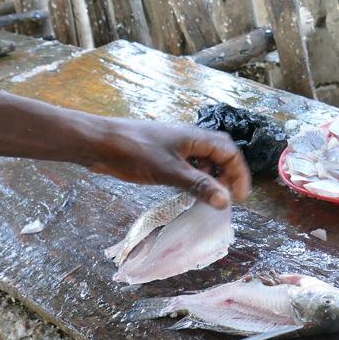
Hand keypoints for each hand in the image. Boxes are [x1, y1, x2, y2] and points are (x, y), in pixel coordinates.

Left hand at [89, 118, 251, 208]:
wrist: (100, 143)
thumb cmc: (135, 152)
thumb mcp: (170, 172)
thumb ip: (199, 186)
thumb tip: (225, 202)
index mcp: (196, 137)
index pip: (230, 152)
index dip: (239, 174)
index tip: (238, 198)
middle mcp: (190, 139)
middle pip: (220, 153)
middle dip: (228, 174)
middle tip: (227, 197)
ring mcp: (176, 146)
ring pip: (204, 159)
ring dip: (212, 177)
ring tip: (210, 196)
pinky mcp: (164, 154)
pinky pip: (189, 164)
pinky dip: (195, 177)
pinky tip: (189, 190)